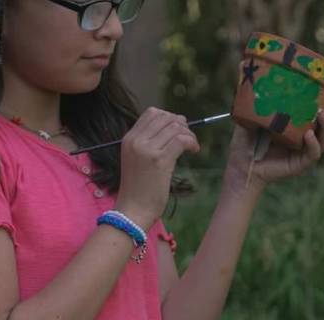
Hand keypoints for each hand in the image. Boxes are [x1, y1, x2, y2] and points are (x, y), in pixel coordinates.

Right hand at [115, 107, 199, 228]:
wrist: (132, 210)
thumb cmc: (139, 188)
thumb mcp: (137, 159)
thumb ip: (149, 143)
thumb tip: (174, 126)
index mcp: (129, 138)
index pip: (152, 113)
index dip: (170, 117)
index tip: (178, 130)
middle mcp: (136, 140)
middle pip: (166, 117)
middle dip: (182, 124)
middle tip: (188, 138)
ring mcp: (146, 149)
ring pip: (175, 127)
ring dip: (189, 134)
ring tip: (192, 146)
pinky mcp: (159, 160)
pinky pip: (181, 140)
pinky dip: (192, 143)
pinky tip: (194, 151)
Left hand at [224, 97, 323, 193]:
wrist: (239, 165)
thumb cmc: (246, 140)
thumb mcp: (250, 112)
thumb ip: (251, 92)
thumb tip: (243, 62)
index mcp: (299, 125)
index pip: (320, 112)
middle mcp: (306, 137)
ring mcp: (304, 152)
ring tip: (323, 113)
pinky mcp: (300, 165)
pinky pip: (312, 154)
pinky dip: (313, 145)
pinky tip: (309, 135)